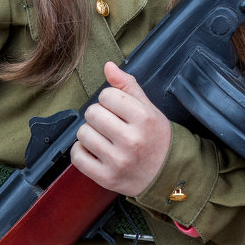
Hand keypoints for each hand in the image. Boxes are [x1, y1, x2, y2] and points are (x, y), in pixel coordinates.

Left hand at [71, 63, 171, 196]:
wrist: (166, 174)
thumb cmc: (156, 138)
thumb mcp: (149, 108)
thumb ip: (127, 85)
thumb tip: (108, 66)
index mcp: (144, 119)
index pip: (107, 95)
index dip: (109, 99)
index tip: (116, 108)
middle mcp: (132, 140)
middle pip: (92, 113)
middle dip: (98, 115)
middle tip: (109, 124)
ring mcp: (118, 161)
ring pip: (83, 133)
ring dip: (89, 133)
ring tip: (103, 137)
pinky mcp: (107, 178)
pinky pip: (78, 157)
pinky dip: (81, 151)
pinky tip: (94, 150)